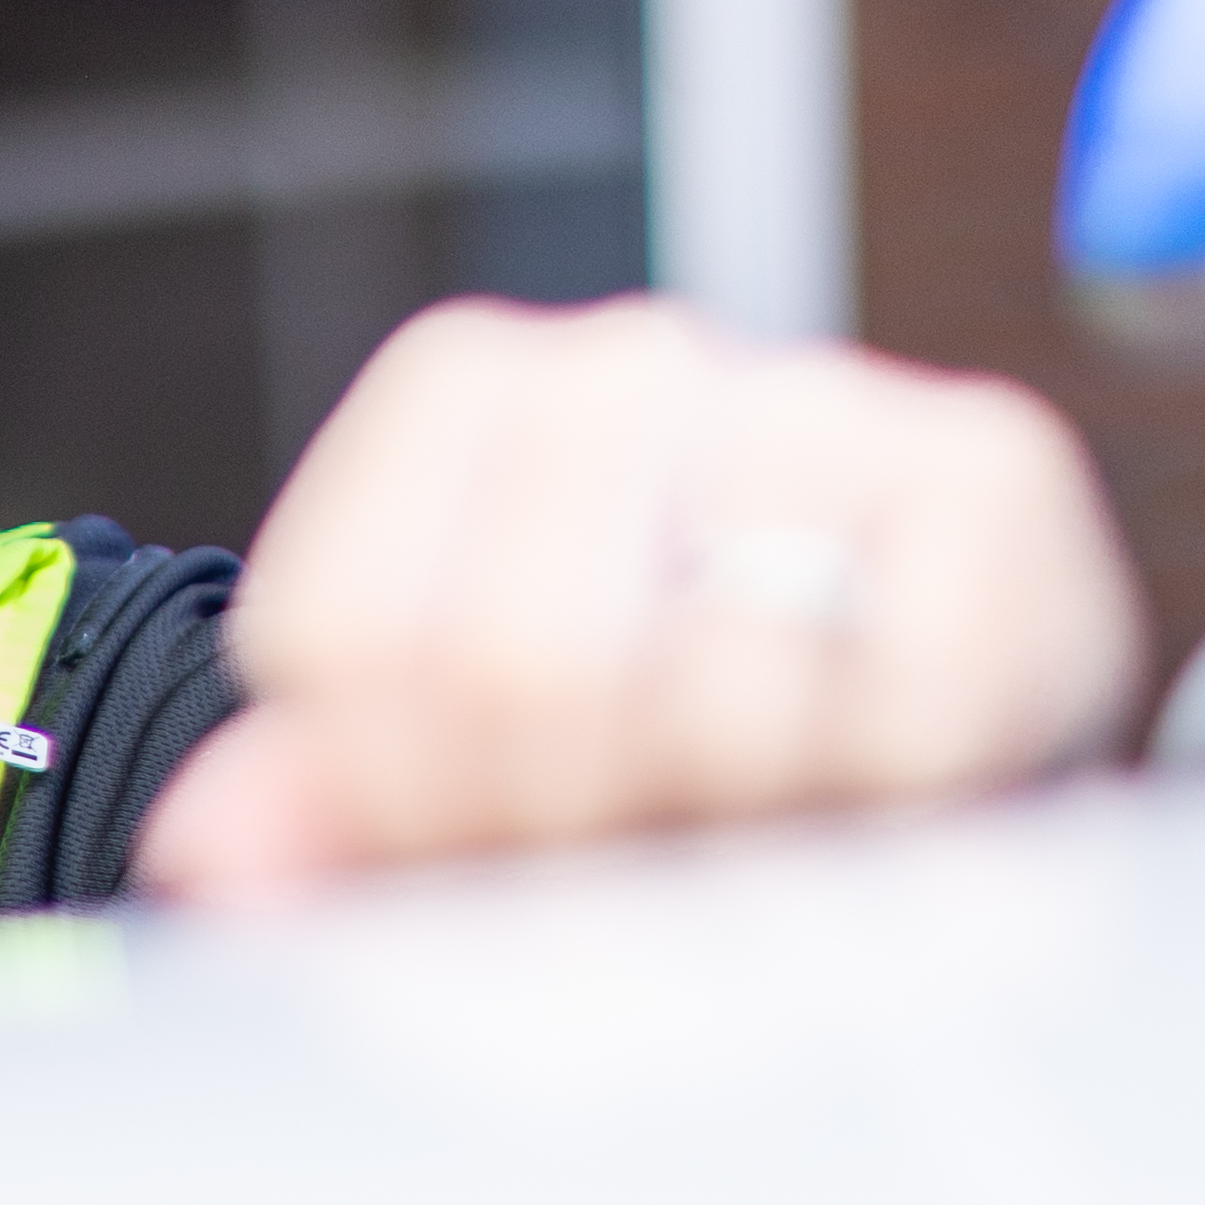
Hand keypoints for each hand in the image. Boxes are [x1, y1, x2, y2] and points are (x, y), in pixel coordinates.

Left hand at [134, 295, 1146, 901]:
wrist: (936, 730)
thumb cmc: (663, 749)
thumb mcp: (462, 778)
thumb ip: (315, 810)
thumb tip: (214, 849)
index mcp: (466, 391)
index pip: (346, 633)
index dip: (396, 792)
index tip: (467, 828)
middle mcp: (634, 355)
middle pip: (512, 663)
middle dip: (559, 821)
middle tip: (627, 846)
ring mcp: (819, 394)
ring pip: (711, 694)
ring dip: (729, 827)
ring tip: (751, 823)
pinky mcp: (990, 470)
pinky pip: (898, 707)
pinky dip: (886, 798)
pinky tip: (886, 782)